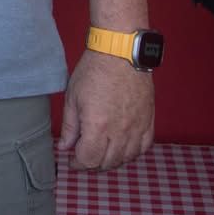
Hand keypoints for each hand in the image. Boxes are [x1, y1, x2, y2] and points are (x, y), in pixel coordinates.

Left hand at [57, 49, 153, 170]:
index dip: (78, 164)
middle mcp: (119, 130)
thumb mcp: (73, 96)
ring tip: (103, 151)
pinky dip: (133, 151)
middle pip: (108, 162)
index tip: (73, 160)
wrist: (120, 51)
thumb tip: (64, 146)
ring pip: (127, 157)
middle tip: (85, 155)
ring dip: (113, 160)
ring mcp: (137, 126)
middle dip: (93, 163)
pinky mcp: (148, 119)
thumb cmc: (94, 70)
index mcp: (97, 126)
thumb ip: (69, 126)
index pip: (89, 159)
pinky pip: (144, 146)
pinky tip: (124, 147)